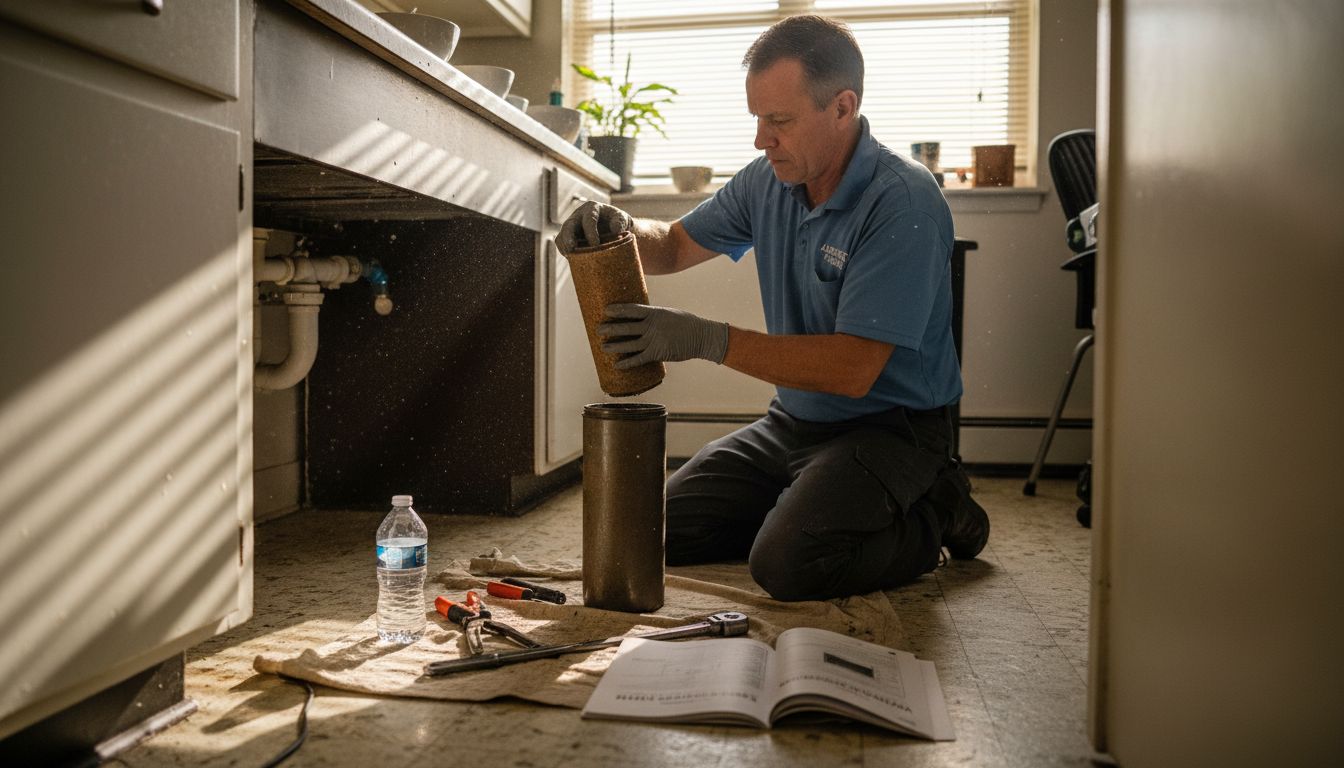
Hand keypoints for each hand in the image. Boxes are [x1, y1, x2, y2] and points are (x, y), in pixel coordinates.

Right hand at [555, 201, 632, 253]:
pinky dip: (564, 250)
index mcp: (592, 208)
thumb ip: (621, 222)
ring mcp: (572, 226)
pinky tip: (571, 258)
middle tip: (572, 248)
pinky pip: (561, 243)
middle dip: (569, 237)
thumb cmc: (619, 223)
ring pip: (562, 234)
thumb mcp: (623, 219)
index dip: (590, 232)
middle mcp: (579, 215)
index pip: (589, 219)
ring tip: (570, 255)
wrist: (615, 230)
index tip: (596, 245)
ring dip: (564, 245)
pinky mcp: (569, 236)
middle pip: (569, 225)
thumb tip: (616, 230)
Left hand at [597, 303, 728, 368]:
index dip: (618, 310)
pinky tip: (617, 365)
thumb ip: (654, 315)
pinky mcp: (658, 353)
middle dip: (610, 329)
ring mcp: (654, 340)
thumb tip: (639, 316)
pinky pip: (639, 359)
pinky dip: (627, 362)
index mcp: (655, 313)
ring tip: (602, 348)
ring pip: (629, 344)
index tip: (606, 310)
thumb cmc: (686, 323)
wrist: (702, 336)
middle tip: (598, 330)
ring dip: (614, 346)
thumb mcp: (669, 313)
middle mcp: (652, 326)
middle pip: (626, 327)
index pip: (632, 310)